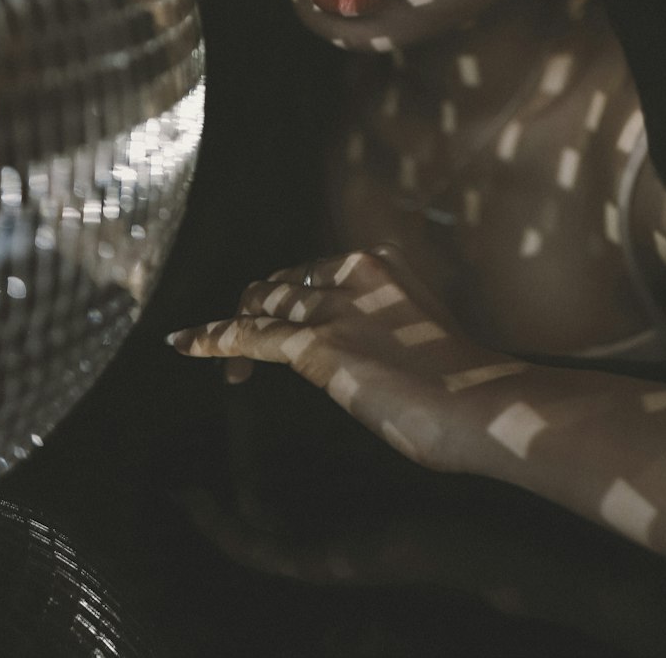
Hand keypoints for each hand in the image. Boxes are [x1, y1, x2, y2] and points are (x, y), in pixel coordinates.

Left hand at [167, 245, 527, 473]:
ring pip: (263, 306)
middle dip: (257, 308)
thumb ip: (386, 325)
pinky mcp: (315, 344)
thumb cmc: (463, 383)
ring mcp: (333, 307)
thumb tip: (365, 348)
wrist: (478, 402)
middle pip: (284, 283)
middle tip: (239, 344)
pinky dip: (213, 339)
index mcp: (382, 263)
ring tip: (200, 344)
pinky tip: (187, 344)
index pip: (316, 270)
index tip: (280, 320)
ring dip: (230, 327)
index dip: (289, 295)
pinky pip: (248, 336)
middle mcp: (353, 272)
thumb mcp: (421, 331)